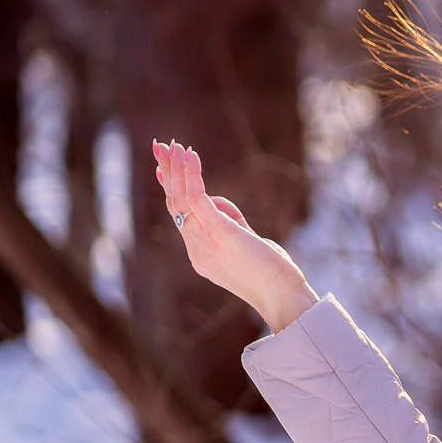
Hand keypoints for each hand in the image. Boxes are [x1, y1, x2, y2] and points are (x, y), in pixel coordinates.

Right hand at [152, 139, 317, 332]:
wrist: (282, 296)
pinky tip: (189, 155)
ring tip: (171, 145)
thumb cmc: (272, 274)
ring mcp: (204, 243)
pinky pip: (197, 199)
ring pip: (180, 199)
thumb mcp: (247, 245)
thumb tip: (218, 203)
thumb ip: (232, 223)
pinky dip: (191, 175)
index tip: (161, 169)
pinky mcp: (219, 233)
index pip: (179, 217)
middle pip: (174, 204)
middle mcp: (195, 248)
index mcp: (200, 254)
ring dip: (175, 169)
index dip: (169, 190)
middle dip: (167, 173)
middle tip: (160, 147)